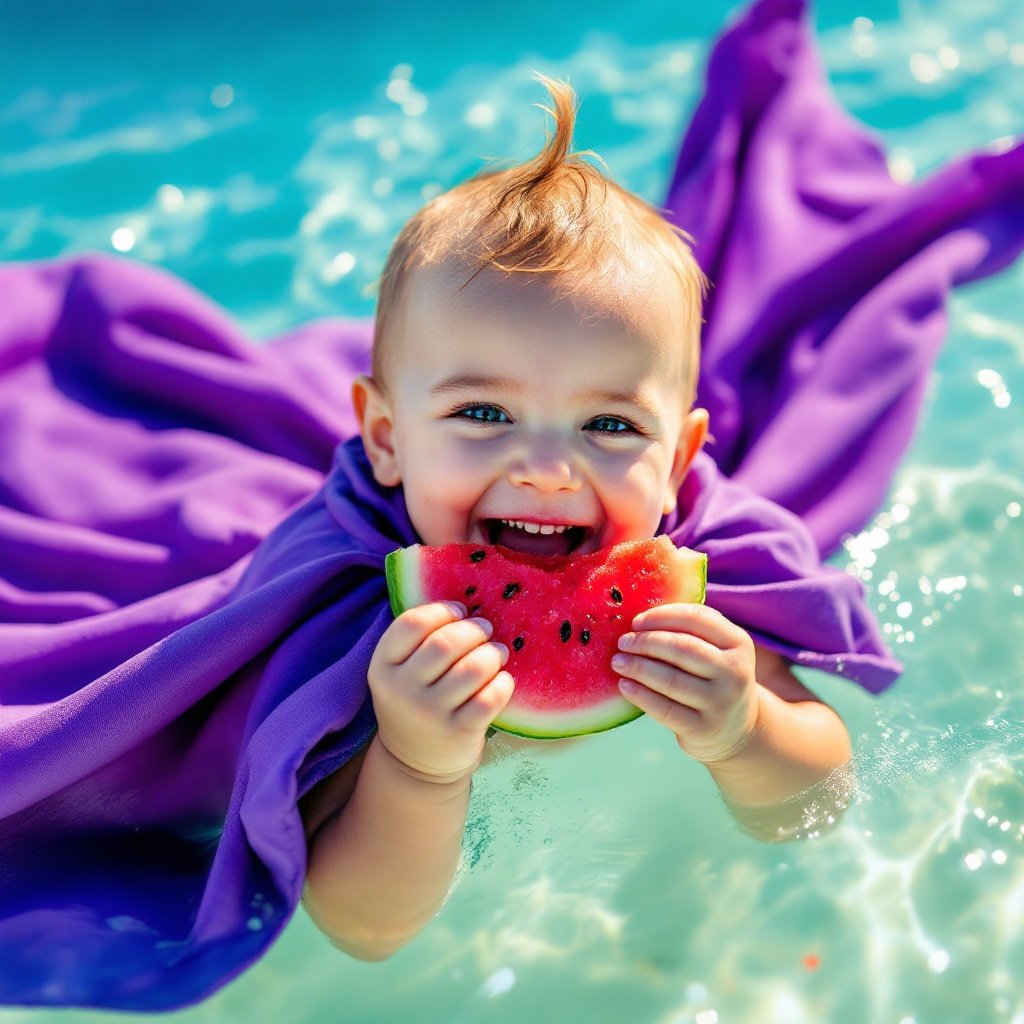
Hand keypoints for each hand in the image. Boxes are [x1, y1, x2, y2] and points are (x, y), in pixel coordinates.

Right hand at [367, 601, 514, 783]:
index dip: (442, 611)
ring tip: (497, 653)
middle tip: (485, 630)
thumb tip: (468, 604)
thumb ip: (420, 641)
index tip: (460, 613)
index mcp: (382, 667)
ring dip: (492, 654)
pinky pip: (490, 697)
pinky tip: (501, 680)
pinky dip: (503, 683)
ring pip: (472, 669)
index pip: (411, 623)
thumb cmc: (415, 701)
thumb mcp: (401, 672)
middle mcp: (402, 690)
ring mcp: (429, 714)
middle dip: (474, 630)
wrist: (413, 763)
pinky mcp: (458, 733)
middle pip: (445, 643)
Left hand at [612, 603, 759, 764]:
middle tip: (623, 642)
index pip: (697, 618)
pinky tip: (624, 685)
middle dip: (646, 642)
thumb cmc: (712, 678)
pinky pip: (665, 708)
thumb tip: (638, 618)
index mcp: (738, 643)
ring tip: (618, 662)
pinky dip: (640, 695)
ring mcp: (721, 702)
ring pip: (671, 679)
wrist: (735, 729)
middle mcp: (735, 671)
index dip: (661, 616)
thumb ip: (688, 630)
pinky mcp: (704, 728)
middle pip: (682, 647)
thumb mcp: (716, 651)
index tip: (635, 621)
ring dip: (638, 667)